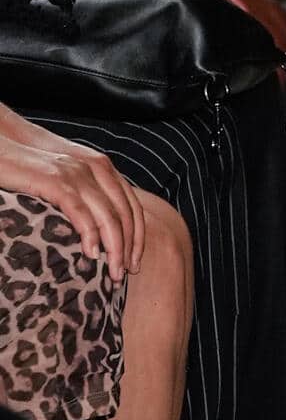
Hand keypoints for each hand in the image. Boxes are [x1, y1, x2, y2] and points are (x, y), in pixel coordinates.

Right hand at [0, 104, 145, 273]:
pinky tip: (92, 254)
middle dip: (129, 248)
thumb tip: (99, 227)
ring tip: (113, 273)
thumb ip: (86, 193)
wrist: (3, 144)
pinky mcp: (55, 180)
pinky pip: (81, 211)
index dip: (138, 236)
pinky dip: (90, 235)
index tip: (135, 262)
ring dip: (115, 248)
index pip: (132, 205)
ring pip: (108, 216)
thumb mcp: (66, 176)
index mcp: (103, 167)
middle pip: (125, 213)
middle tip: (126, 275)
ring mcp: (77, 172)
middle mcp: (96, 167)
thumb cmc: (32, 165)